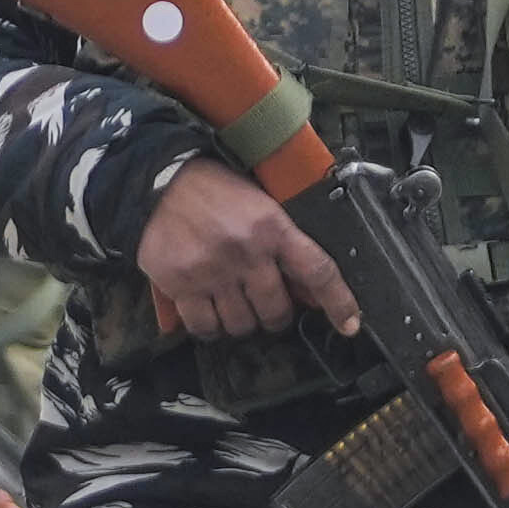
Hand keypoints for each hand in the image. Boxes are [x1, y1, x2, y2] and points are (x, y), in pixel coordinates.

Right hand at [136, 157, 355, 347]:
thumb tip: (306, 289)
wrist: (158, 181)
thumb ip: (282, 244)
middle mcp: (246, 253)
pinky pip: (205, 327)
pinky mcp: (181, 286)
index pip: (317, 271)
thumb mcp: (259, 204)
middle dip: (275, 315)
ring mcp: (213, 272)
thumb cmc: (213, 190)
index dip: (338, 302)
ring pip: (242, 324)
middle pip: (277, 311)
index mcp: (272, 227)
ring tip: (234, 305)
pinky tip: (210, 313)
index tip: (350, 324)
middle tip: (266, 306)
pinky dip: (210, 327)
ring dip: (242, 322)